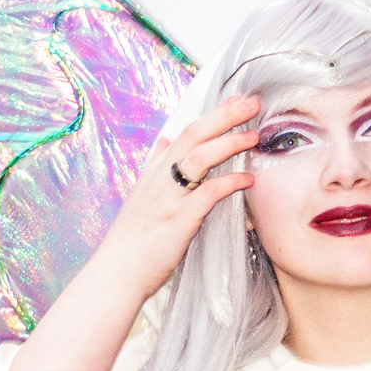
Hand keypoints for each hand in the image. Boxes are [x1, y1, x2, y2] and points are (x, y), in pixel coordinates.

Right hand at [90, 93, 260, 303]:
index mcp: (154, 171)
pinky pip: (207, 193)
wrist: (117, 271)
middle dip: (224, 116)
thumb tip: (163, 141)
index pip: (185, 132)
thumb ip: (155, 166)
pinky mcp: (178, 219)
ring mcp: (168, 197)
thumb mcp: (141, 194)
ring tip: (253, 135)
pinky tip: (247, 179)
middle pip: (193, 136)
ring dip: (228, 143)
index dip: (212, 114)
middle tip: (251, 102)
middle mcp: (160, 178)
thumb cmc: (133, 238)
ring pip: (198, 157)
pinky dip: (229, 182)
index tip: (236, 99)